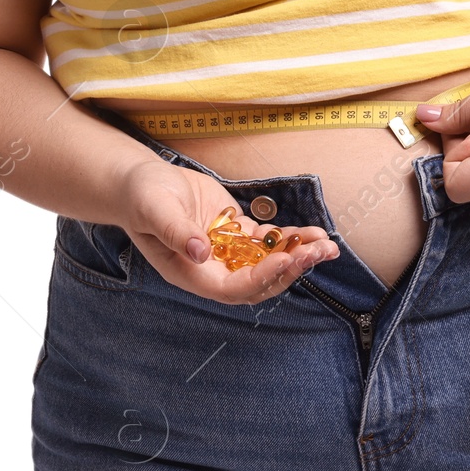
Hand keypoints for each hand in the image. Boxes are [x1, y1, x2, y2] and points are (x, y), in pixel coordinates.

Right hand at [118, 158, 339, 304]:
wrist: (142, 183)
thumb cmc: (142, 197)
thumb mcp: (154, 209)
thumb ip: (175, 231)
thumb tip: (199, 251)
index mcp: (192, 273)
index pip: (233, 288)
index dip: (261, 278)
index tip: (284, 259)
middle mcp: (214, 269)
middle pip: (259, 281)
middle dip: (291, 269)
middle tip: (319, 252)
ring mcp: (227, 252)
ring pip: (269, 262)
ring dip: (299, 256)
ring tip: (327, 245)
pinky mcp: (236, 232)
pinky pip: (268, 241)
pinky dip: (291, 238)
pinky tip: (313, 232)